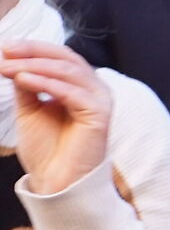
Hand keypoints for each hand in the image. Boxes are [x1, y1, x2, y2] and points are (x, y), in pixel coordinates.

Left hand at [1, 40, 112, 194]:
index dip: (34, 49)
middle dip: (34, 51)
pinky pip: (72, 91)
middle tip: (7, 51)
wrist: (56, 182)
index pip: (60, 57)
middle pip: (66, 58)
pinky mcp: (99, 113)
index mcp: (80, 86)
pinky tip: (23, 80)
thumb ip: (27, 86)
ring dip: (35, 65)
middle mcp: (94, 89)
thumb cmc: (47, 150)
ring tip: (9, 67)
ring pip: (69, 70)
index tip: (6, 47)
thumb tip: (15, 63)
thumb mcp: (30, 110)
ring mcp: (99, 100)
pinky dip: (46, 83)